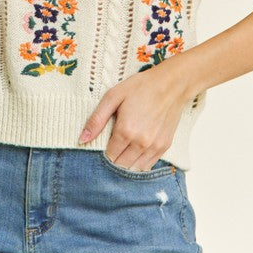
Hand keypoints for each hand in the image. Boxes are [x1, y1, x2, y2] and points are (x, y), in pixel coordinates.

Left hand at [78, 56, 190, 170]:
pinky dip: (140, 162)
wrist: (171, 84)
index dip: (103, 152)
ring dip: (127, 163)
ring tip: (124, 149)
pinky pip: (148, 165)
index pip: (109, 157)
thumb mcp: (113, 96)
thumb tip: (82, 139)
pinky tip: (136, 151)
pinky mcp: (165, 146)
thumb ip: (96, 119)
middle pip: (121, 165)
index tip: (103, 143)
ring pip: (135, 168)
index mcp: (125, 131)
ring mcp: (154, 146)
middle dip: (114, 159)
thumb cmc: (141, 87)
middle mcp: (141, 143)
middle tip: (113, 145)